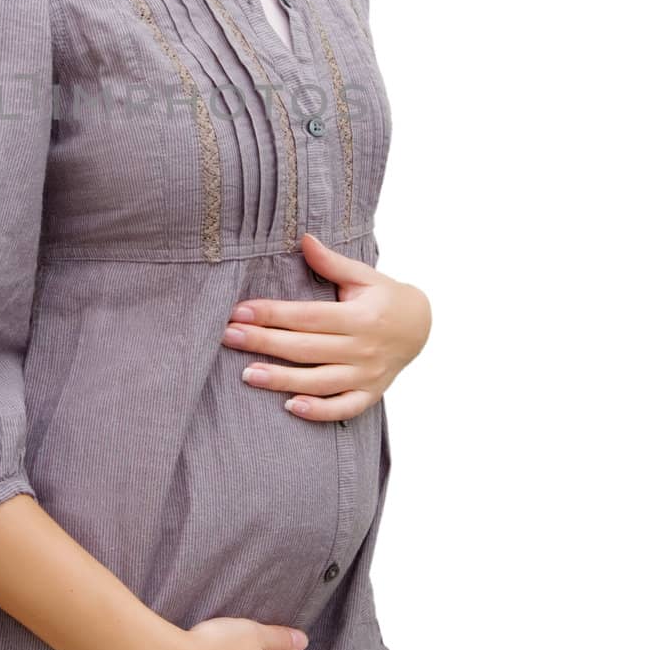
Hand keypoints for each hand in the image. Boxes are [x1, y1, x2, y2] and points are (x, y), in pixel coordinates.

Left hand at [221, 232, 430, 421]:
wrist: (420, 327)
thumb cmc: (384, 297)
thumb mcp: (363, 276)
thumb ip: (332, 262)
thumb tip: (304, 239)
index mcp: (360, 317)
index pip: (308, 316)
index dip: (272, 314)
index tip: (240, 311)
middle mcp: (363, 348)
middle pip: (306, 348)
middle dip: (264, 342)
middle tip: (229, 337)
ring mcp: (367, 375)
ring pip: (319, 382)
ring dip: (281, 380)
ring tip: (247, 374)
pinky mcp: (370, 394)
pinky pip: (343, 408)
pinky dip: (319, 411)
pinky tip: (290, 407)